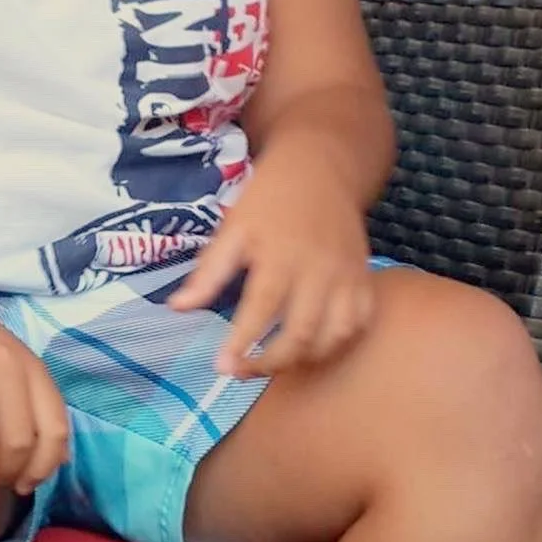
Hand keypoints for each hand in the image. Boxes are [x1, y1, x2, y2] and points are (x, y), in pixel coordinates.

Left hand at [169, 154, 374, 379]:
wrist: (320, 168)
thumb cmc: (269, 198)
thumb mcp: (233, 227)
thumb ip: (209, 271)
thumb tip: (177, 308)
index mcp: (280, 255)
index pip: (261, 309)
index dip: (241, 343)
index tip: (221, 366)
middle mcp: (318, 270)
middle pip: (300, 334)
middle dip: (269, 363)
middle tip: (240, 372)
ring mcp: (346, 277)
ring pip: (333, 337)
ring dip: (302, 359)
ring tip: (271, 361)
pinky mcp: (364, 278)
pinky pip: (358, 324)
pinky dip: (336, 343)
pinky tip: (310, 345)